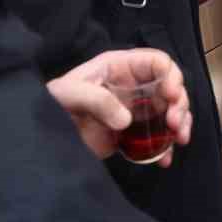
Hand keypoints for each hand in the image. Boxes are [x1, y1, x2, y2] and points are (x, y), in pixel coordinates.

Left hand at [46, 48, 192, 165]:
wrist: (41, 135)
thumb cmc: (54, 103)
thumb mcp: (69, 94)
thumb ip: (97, 100)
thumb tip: (126, 120)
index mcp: (120, 67)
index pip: (157, 62)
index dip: (171, 75)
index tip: (171, 96)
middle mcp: (133, 86)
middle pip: (170, 87)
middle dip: (180, 103)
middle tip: (174, 123)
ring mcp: (135, 110)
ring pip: (169, 111)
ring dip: (180, 124)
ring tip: (179, 140)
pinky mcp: (131, 134)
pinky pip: (157, 137)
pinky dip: (166, 147)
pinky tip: (165, 159)